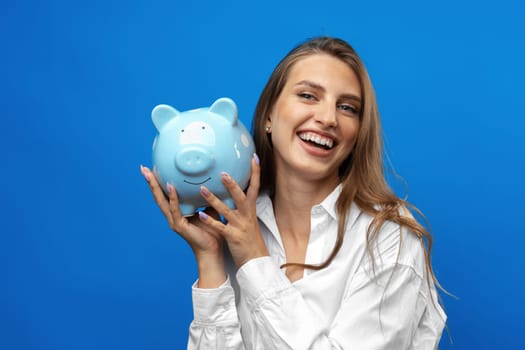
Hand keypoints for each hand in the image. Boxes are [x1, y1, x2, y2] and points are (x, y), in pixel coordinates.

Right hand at [140, 165, 225, 287]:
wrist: (214, 249)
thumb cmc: (212, 230)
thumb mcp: (209, 208)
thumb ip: (206, 196)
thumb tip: (212, 180)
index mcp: (178, 211)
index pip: (165, 194)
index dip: (158, 182)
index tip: (153, 168)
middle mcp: (172, 216)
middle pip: (158, 196)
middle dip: (150, 182)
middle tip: (143, 168)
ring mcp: (174, 221)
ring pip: (161, 201)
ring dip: (155, 187)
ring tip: (149, 174)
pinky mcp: (179, 226)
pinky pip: (174, 209)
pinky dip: (172, 198)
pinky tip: (170, 187)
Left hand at [197, 154, 268, 267]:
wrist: (256, 260)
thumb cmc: (249, 239)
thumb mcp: (248, 219)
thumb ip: (241, 206)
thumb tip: (235, 192)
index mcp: (250, 210)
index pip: (255, 187)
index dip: (256, 172)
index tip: (254, 157)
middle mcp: (246, 216)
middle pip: (241, 196)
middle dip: (232, 184)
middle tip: (222, 172)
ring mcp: (239, 226)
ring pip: (227, 210)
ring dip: (214, 199)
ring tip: (202, 189)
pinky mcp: (232, 237)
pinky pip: (220, 227)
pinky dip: (211, 221)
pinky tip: (201, 214)